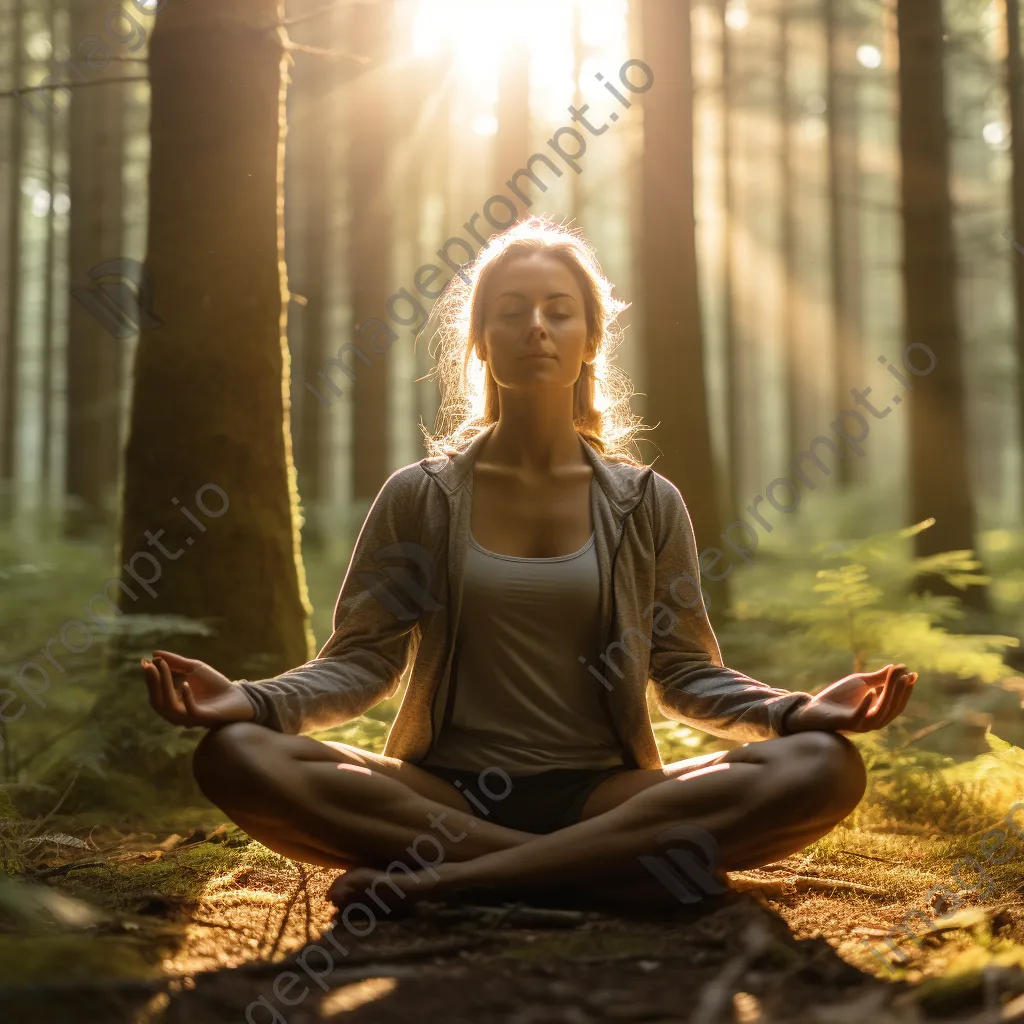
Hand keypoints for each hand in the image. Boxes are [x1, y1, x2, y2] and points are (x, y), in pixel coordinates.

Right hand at [141, 649, 255, 727]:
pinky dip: (186, 697)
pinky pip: (190, 711)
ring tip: (164, 667)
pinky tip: (185, 683)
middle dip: (152, 682)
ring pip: (169, 706)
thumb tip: (154, 653)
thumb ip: (175, 662)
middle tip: (151, 665)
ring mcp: (189, 717)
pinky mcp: (203, 718)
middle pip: (157, 701)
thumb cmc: (215, 684)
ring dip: (165, 686)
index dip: (149, 678)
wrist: (239, 696)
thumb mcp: (193, 669)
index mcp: (173, 703)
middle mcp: (177, 713)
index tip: (145, 661)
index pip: (155, 692)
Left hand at [785, 663, 916, 734]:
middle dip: (899, 690)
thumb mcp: (861, 683)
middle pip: (892, 707)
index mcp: (878, 712)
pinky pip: (860, 717)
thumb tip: (900, 667)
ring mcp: (861, 724)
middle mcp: (873, 721)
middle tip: (904, 674)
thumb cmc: (838, 697)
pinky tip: (871, 692)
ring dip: (888, 694)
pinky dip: (866, 705)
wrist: (815, 707)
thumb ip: (879, 678)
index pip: (897, 702)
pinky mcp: (848, 723)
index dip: (906, 689)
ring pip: (881, 712)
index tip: (912, 674)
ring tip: (892, 678)